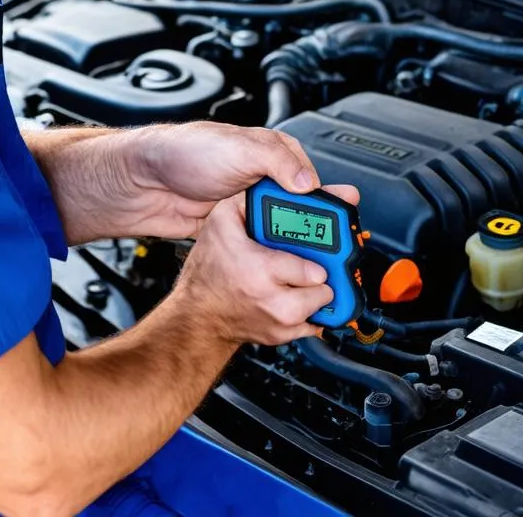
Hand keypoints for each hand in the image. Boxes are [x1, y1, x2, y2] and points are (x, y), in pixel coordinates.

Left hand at [108, 122, 358, 239]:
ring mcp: (245, 203)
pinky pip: (259, 243)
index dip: (327, 201)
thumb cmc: (183, 153)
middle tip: (331, 252)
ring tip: (310, 264)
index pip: (310, 177)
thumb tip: (310, 182)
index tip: (340, 223)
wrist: (141, 183)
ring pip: (280, 228)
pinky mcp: (232, 226)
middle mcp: (259, 176)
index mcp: (268, 152)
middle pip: (299, 207)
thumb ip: (278, 162)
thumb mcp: (238, 149)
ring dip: (293, 245)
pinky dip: (270, 254)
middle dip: (315, 229)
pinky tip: (279, 266)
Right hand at [175, 194, 332, 344]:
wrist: (197, 314)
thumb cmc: (207, 270)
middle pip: (325, 290)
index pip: (315, 270)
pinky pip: (315, 324)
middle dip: (321, 274)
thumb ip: (248, 201)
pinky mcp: (283, 336)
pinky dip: (310, 311)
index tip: (316, 249)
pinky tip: (295, 296)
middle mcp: (275, 303)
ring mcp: (281, 324)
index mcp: (263, 272)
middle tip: (311, 262)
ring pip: (323, 308)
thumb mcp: (221, 223)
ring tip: (302, 279)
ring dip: (316, 292)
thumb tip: (278, 186)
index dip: (319, 255)